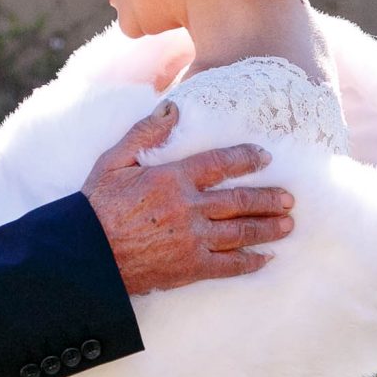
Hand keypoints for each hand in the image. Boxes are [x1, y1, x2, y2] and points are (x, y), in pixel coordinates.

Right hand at [82, 100, 293, 295]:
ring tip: (287, 224)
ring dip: (267, 227)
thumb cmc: (96, 206)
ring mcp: (193, 240)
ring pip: (241, 232)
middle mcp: (189, 208)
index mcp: (173, 179)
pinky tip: (265, 258)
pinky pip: (228, 265)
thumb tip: (172, 110)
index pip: (220, 164)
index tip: (264, 157)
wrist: (87, 254)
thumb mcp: (113, 161)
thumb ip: (144, 134)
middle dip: (268, 199)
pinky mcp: (189, 267)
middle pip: (239, 201)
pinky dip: (250, 262)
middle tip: (289, 198)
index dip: (246, 159)